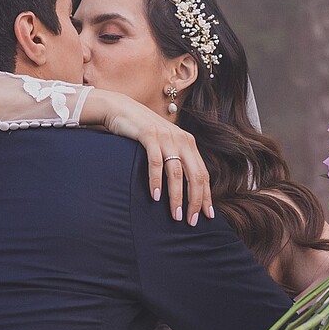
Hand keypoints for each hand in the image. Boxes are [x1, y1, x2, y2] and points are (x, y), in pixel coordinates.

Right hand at [95, 91, 212, 223]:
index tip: (207, 215)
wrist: (121, 109)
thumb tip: (183, 188)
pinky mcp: (149, 135)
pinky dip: (157, 181)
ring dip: (177, 196)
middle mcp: (182, 139)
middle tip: (191, 221)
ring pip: (177, 172)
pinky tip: (156, 196)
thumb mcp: (165, 144)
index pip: (203, 174)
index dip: (206, 196)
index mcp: (188, 143)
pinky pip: (156, 162)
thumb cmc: (143, 132)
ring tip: (175, 215)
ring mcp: (166, 137)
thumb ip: (176, 160)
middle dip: (195, 201)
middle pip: (195, 175)